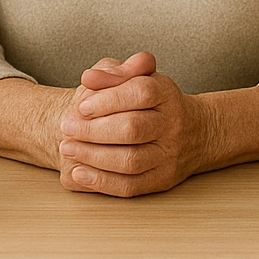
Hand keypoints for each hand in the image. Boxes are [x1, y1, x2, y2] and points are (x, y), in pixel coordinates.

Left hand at [56, 52, 207, 196]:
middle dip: (93, 130)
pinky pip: (131, 186)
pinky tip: (80, 172)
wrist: (192, 132)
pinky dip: (102, 181)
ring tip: (67, 148)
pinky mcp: (162, 179)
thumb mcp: (136, 77)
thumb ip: (114, 72)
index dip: (108, 99)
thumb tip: (90, 77)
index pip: (140, 92)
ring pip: (131, 160)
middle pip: (133, 128)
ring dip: (93, 156)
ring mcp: (169, 154)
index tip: (81, 105)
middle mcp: (172, 124)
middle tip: (66, 127)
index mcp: (166, 93)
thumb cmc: (152, 101)